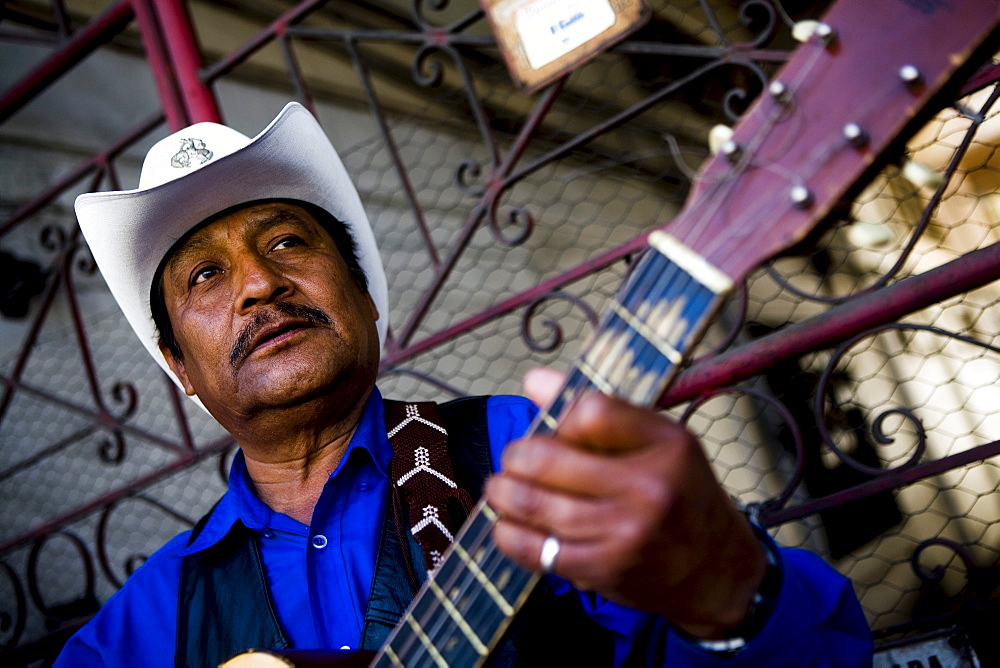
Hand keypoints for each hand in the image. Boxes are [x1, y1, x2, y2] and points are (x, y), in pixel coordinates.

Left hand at [484, 368, 766, 637]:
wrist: (716, 569)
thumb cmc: (680, 494)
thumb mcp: (658, 441)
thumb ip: (599, 410)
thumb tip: (533, 380)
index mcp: (666, 445)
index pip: (588, 412)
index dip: (560, 417)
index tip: (557, 429)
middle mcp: (649, 488)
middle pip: (547, 458)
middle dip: (516, 456)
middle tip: (513, 459)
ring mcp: (625, 534)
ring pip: (534, 504)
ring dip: (503, 494)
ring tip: (501, 489)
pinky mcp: (604, 570)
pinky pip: (536, 549)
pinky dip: (510, 534)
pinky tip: (510, 525)